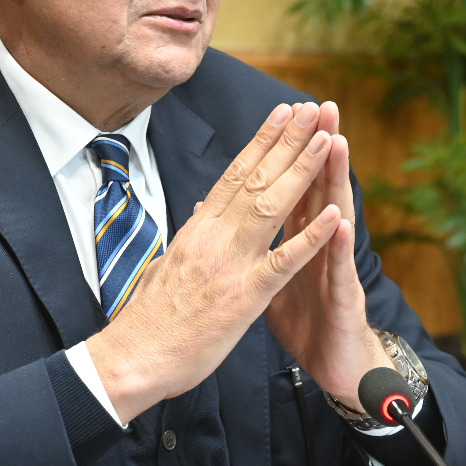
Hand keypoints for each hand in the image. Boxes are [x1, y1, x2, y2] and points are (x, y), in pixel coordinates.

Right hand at [86, 102, 342, 422]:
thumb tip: (197, 213)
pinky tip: (332, 216)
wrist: (132, 357)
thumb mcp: (167, 264)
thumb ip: (189, 237)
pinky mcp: (244, 296)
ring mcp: (230, 263)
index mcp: (197, 228)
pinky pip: (283, 262)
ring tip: (325, 139)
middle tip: (313, 108)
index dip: (261, 141)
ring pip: (272, 205)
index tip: (282, 114)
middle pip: (257, 177)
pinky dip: (310, 237)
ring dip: (302, 170)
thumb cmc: (149, 318)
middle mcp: (213, 236)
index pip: (234, 174)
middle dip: (288, 140)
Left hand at [265, 102, 390, 410]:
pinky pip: (340, 270)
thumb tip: (229, 216)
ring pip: (336, 217)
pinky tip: (341, 220)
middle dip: (317, 146)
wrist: (336, 367)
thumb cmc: (308, 321)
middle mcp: (322, 246)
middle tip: (320, 106)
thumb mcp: (271, 279)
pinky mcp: (343, 299)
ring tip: (336, 142)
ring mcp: (335, 269)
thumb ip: (258, 244)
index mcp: (299, 238)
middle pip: (318, 188)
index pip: (292, 185)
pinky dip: (338, 245)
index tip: (284, 112)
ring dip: (336, 180)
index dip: (287, 151)